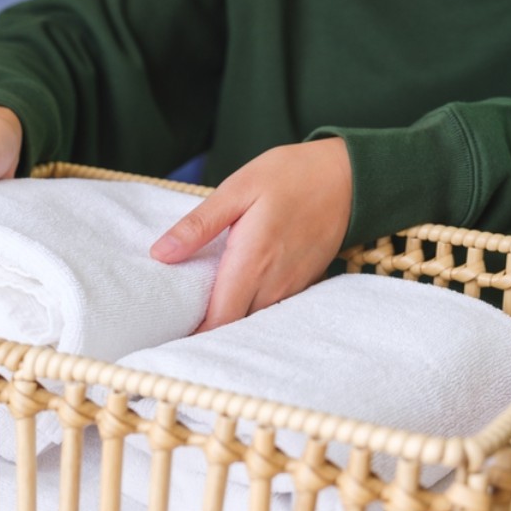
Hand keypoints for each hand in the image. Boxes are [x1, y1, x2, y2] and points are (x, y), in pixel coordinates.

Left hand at [150, 137, 351, 331]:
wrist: (349, 176)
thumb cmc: (290, 175)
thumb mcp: (238, 188)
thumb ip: (199, 224)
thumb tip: (160, 254)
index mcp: (252, 261)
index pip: (218, 320)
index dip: (192, 335)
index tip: (168, 334)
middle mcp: (274, 283)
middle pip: (235, 327)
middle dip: (206, 333)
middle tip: (176, 326)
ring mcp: (292, 287)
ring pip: (254, 321)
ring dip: (229, 323)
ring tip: (199, 317)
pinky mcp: (304, 284)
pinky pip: (273, 309)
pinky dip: (251, 311)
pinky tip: (235, 298)